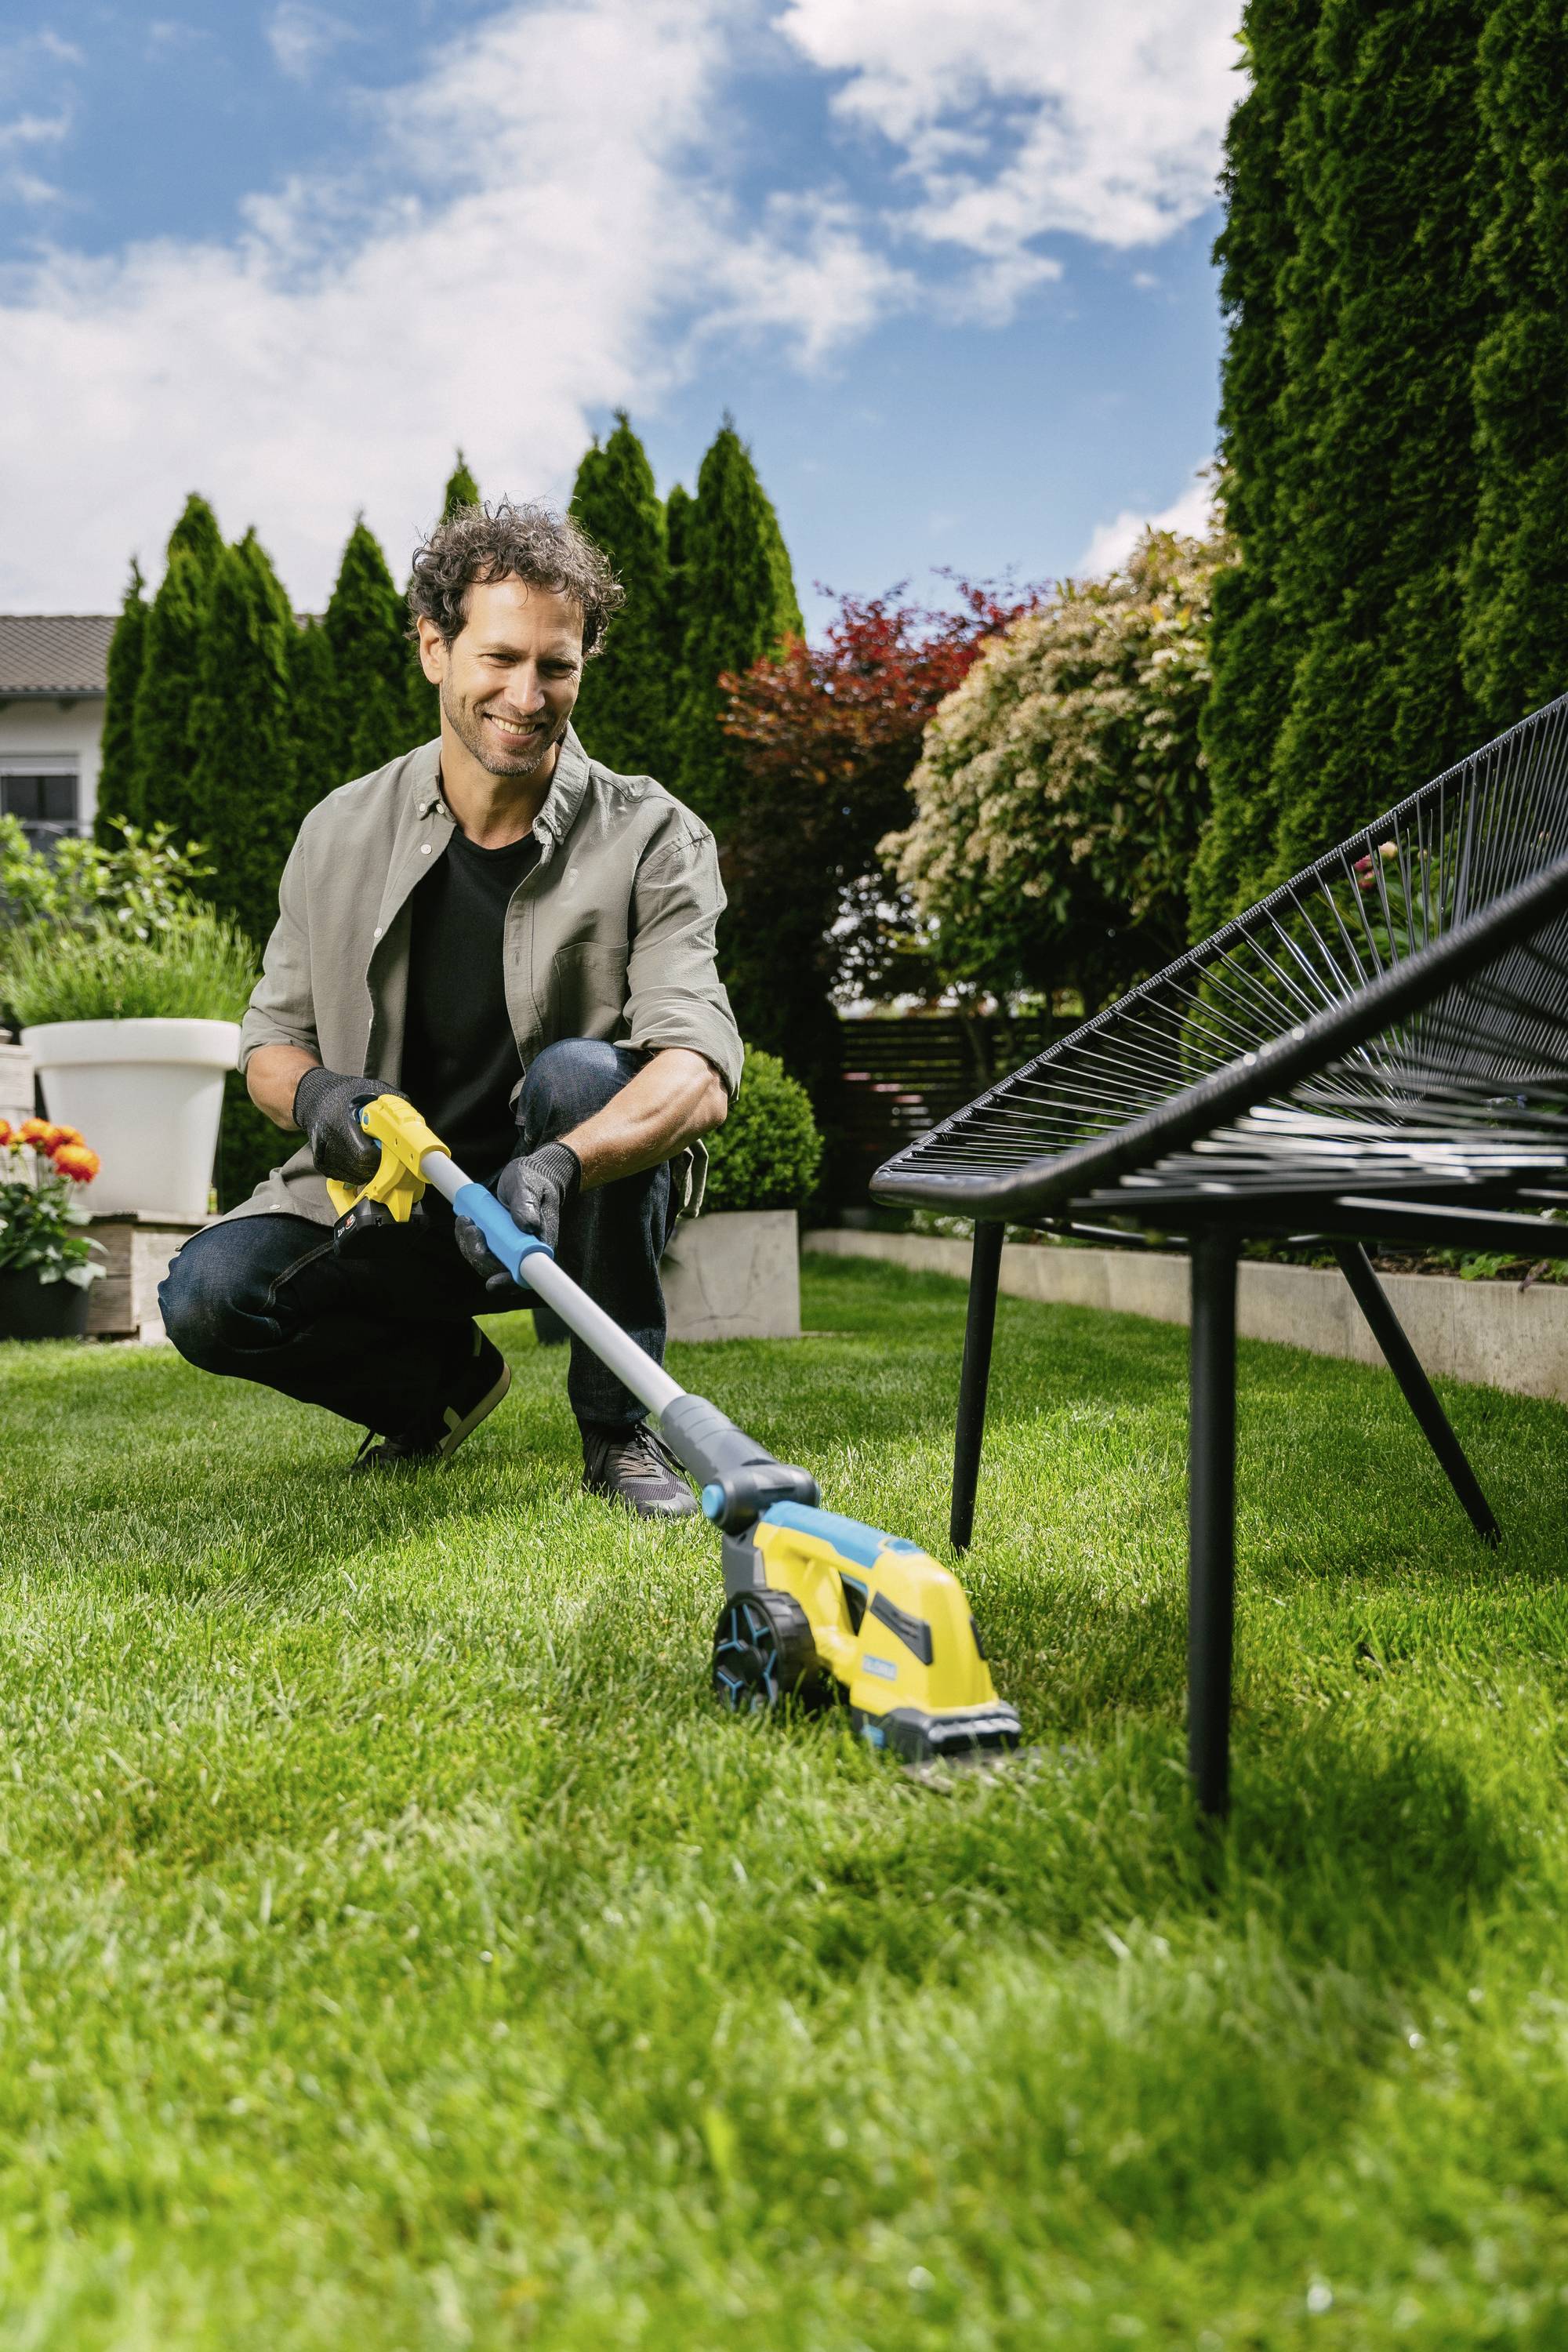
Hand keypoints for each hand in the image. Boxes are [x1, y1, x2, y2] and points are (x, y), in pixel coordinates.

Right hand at [292, 1066, 404, 1186]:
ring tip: (370, 1149)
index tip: (390, 1148)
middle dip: (378, 1163)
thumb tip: (413, 1119)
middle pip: (362, 1170)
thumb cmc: (345, 1093)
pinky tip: (357, 1154)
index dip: (382, 1155)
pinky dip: (357, 1170)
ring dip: (369, 1169)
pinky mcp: (321, 1165)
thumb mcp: (370, 1089)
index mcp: (339, 1123)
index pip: (365, 1156)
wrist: (314, 1098)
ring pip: (355, 1176)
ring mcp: (323, 1156)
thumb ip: (392, 1103)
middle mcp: (327, 1142)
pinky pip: (346, 1177)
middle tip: (384, 1150)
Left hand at [455, 1141, 580, 1293]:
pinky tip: (465, 1223)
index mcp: (540, 1244)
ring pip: (485, 1263)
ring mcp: (510, 1249)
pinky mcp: (498, 1243)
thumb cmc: (534, 1180)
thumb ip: (527, 1203)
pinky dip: (468, 1241)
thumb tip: (528, 1225)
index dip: (509, 1282)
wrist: (531, 1175)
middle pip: (500, 1272)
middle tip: (471, 1229)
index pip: (526, 1274)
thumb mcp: (529, 1186)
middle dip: (480, 1256)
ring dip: (470, 1246)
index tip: (492, 1282)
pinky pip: (479, 1251)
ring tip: (465, 1221)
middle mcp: (526, 1252)